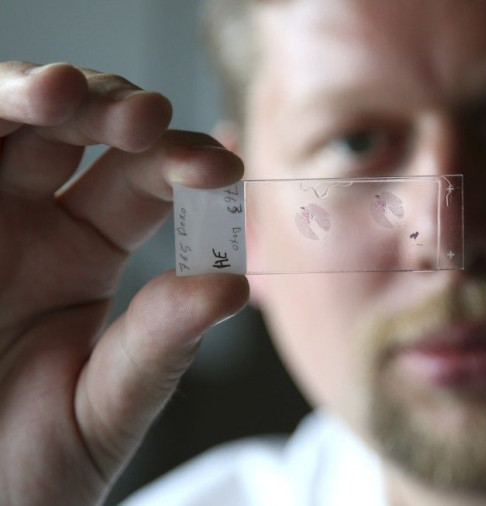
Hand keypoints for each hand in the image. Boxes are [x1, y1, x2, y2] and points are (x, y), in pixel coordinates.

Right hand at [0, 62, 249, 504]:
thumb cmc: (24, 469)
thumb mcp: (102, 411)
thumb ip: (160, 348)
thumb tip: (234, 287)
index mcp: (87, 252)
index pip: (144, 180)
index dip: (182, 163)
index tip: (222, 167)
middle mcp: (32, 220)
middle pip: (80, 130)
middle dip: (113, 111)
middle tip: (145, 119)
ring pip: (8, 121)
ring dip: (36, 94)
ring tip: (63, 93)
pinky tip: (15, 106)